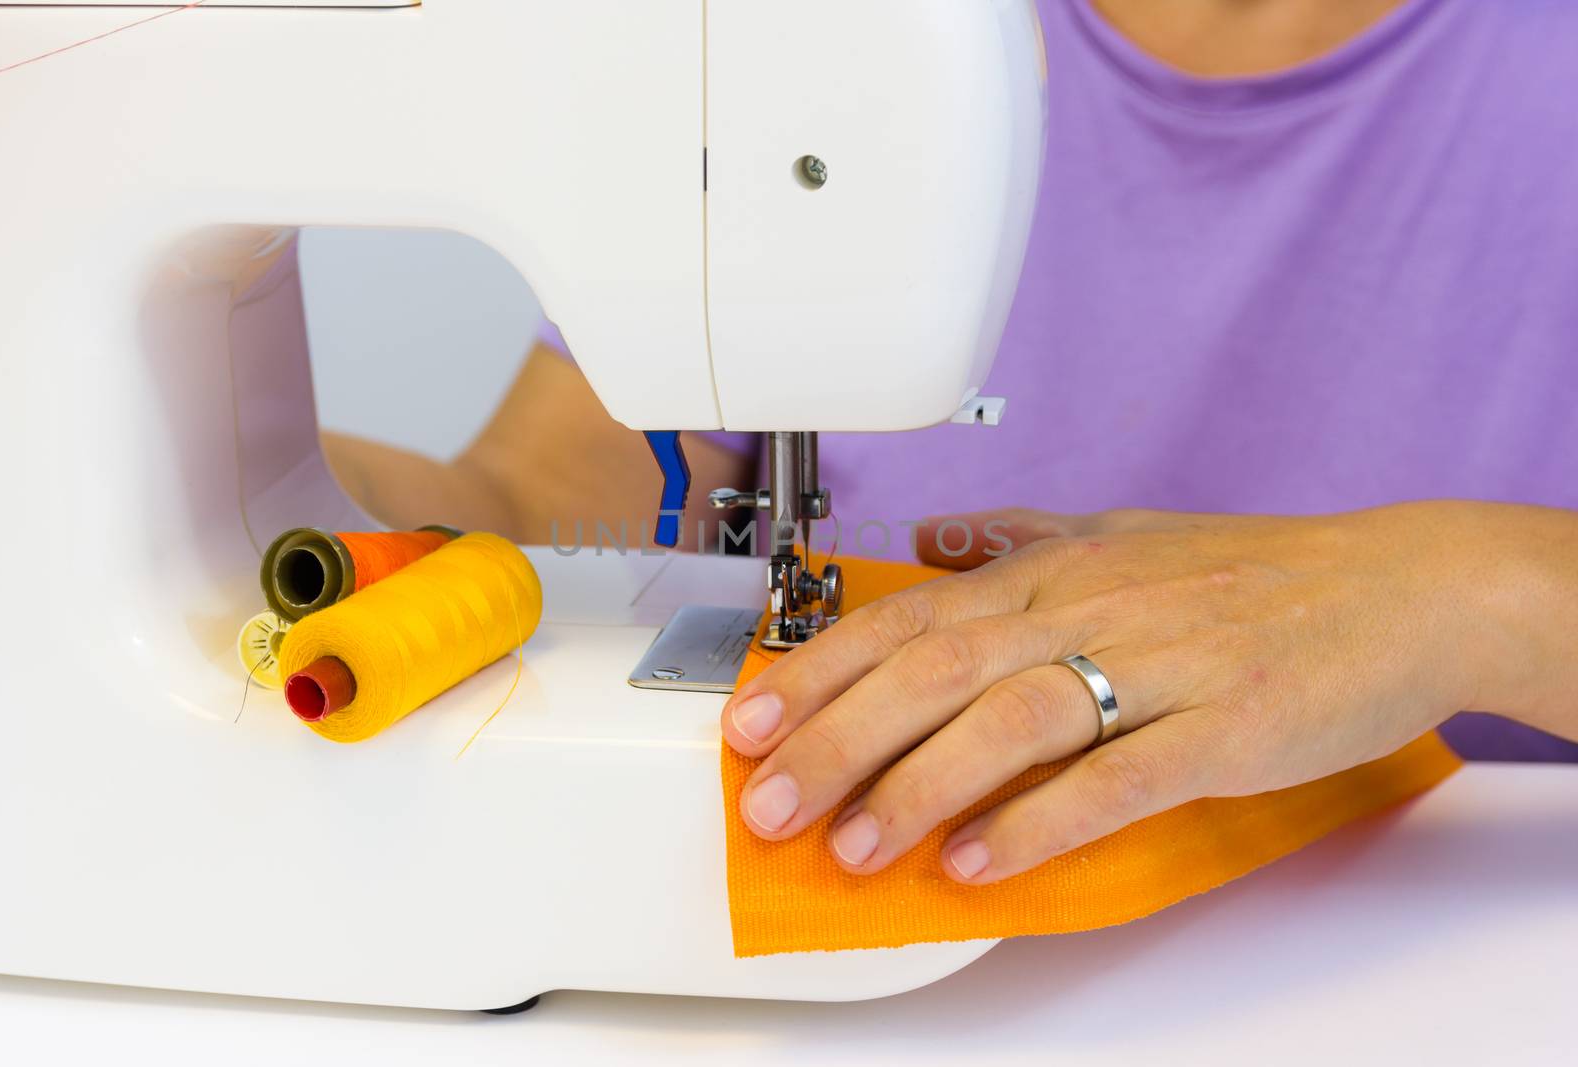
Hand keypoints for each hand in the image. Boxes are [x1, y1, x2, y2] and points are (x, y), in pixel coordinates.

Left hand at [720, 501, 1577, 883]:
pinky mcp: (1224, 727)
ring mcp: (1158, 665)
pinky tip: (979, 861)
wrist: (1401, 587)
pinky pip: (1118, 777)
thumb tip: (931, 538)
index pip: (909, 617)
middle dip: (839, 738)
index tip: (749, 720)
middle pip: (937, 670)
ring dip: (920, 787)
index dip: (820, 670)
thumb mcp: (1124, 531)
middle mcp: (1089, 608)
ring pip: (1012, 720)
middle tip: (769, 801)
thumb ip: (1019, 536)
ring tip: (855, 846)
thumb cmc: (1256, 571)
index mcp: (1056, 569)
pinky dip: (1041, 819)